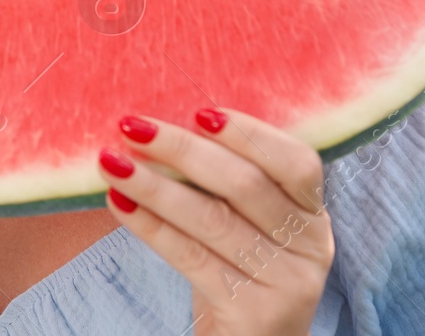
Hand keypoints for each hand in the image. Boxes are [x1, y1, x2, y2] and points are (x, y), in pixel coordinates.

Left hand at [96, 108, 332, 335]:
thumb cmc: (236, 274)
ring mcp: (287, 283)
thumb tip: (160, 126)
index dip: (249, 132)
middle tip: (131, 126)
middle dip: (182, 149)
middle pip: (246, 184)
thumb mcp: (246, 227)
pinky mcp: (254, 313)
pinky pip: (191, 257)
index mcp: (313, 215)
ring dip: (154, 185)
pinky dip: (150, 225)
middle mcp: (311, 247)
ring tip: (111, 162)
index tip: (197, 112)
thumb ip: (226, 183)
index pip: (297, 161)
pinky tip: (119, 202)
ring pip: (213, 219)